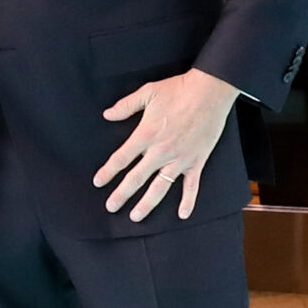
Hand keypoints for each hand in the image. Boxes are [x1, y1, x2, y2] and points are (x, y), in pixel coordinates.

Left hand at [93, 67, 240, 221]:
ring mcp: (179, 159)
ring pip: (160, 188)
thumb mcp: (147, 92)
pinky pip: (191, 186)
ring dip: (146, 204)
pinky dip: (188, 201)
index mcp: (146, 135)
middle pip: (136, 179)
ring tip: (135, 217)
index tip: (98, 182)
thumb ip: (125, 106)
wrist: (210, 91)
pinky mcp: (197, 161)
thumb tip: (107, 115)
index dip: (108, 172)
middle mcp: (160, 151)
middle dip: (121, 195)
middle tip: (111, 206)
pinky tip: (182, 215)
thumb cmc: (178, 90)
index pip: (121, 159)